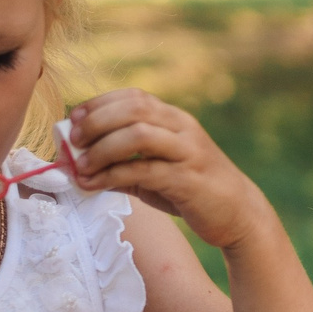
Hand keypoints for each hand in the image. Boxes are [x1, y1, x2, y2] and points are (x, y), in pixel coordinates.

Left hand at [68, 89, 270, 247]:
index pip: (134, 96)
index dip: (99, 103)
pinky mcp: (188, 180)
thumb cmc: (194, 191)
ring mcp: (188, 153)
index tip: (73, 119)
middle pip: (133, 109)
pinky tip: (93, 184)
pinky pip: (144, 170)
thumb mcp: (157, 172)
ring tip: (81, 165)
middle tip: (74, 141)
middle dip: (97, 122)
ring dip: (102, 148)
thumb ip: (123, 165)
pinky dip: (112, 176)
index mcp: (175, 120)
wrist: (239, 215)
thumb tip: (78, 166)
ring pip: (138, 134)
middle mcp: (183, 129)